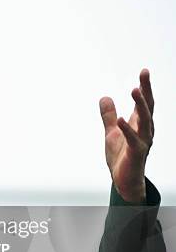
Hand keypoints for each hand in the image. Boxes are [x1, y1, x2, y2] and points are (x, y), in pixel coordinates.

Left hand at [99, 69, 153, 202]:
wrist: (124, 180)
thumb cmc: (121, 156)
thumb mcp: (111, 132)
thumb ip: (108, 116)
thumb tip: (104, 97)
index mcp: (138, 124)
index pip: (143, 102)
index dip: (144, 87)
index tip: (144, 71)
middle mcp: (144, 131)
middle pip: (147, 107)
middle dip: (146, 90)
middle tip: (144, 74)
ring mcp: (142, 141)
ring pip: (145, 120)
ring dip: (140, 105)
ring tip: (134, 90)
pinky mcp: (135, 153)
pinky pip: (133, 140)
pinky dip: (127, 129)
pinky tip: (120, 119)